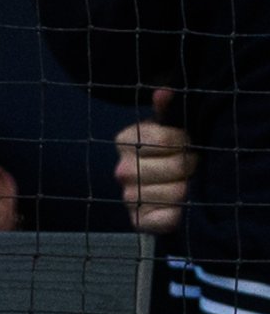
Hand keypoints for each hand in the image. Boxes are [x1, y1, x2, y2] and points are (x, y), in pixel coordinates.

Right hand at [115, 88, 195, 236]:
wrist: (172, 189)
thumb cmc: (172, 153)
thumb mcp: (170, 129)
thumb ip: (167, 112)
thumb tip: (164, 92)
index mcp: (125, 142)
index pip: (161, 138)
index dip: (182, 141)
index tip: (187, 144)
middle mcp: (121, 170)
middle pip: (171, 167)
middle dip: (189, 166)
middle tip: (193, 166)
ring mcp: (128, 197)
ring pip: (170, 193)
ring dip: (187, 191)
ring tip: (189, 186)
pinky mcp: (138, 221)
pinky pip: (159, 220)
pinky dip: (174, 216)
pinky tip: (181, 209)